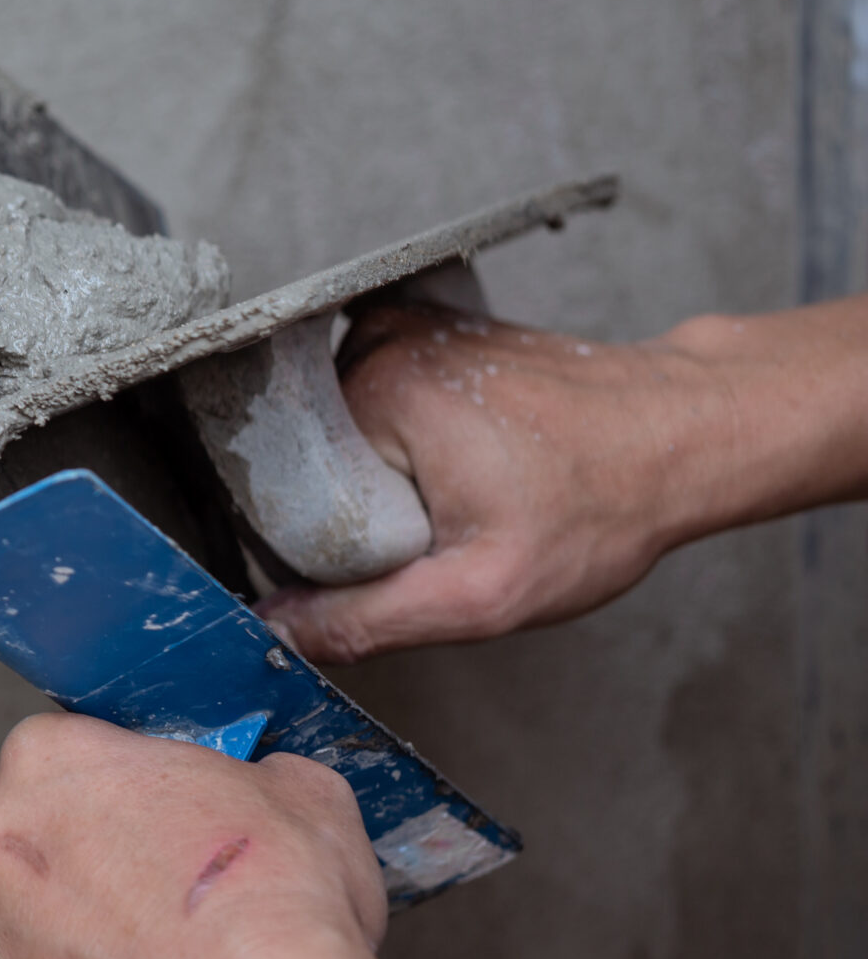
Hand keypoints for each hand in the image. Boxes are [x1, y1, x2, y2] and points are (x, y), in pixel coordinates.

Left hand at [0, 713, 447, 958]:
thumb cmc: (265, 915)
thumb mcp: (305, 796)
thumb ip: (265, 777)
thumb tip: (276, 787)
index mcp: (49, 759)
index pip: (82, 750)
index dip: (138, 786)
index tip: (173, 817)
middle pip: (45, 833)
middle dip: (100, 857)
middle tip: (173, 891)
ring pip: (37, 918)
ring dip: (87, 931)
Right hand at [257, 295, 867, 663]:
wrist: (681, 436)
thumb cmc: (601, 505)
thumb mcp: (483, 593)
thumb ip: (368, 618)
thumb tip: (277, 628)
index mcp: (375, 392)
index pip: (288, 490)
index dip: (327, 544)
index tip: (402, 557)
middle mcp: (375, 344)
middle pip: (313, 458)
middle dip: (362, 508)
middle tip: (445, 531)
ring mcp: (399, 329)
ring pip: (340, 435)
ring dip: (384, 475)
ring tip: (465, 492)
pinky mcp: (422, 331)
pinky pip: (371, 403)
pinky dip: (400, 442)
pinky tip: (463, 461)